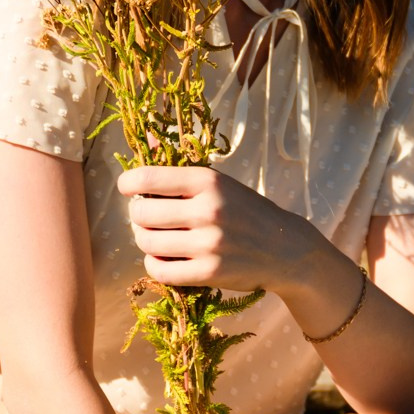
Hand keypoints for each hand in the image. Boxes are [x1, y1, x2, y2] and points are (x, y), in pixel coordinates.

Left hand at [118, 165, 329, 293]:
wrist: (285, 248)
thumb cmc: (246, 211)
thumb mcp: (220, 183)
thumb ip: (181, 168)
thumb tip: (148, 140)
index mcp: (208, 181)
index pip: (148, 179)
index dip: (129, 184)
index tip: (128, 188)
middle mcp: (208, 210)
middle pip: (141, 214)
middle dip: (137, 216)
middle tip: (147, 218)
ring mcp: (209, 243)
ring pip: (147, 243)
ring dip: (145, 241)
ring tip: (156, 238)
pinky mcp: (209, 272)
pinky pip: (160, 270)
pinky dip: (155, 265)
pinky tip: (165, 259)